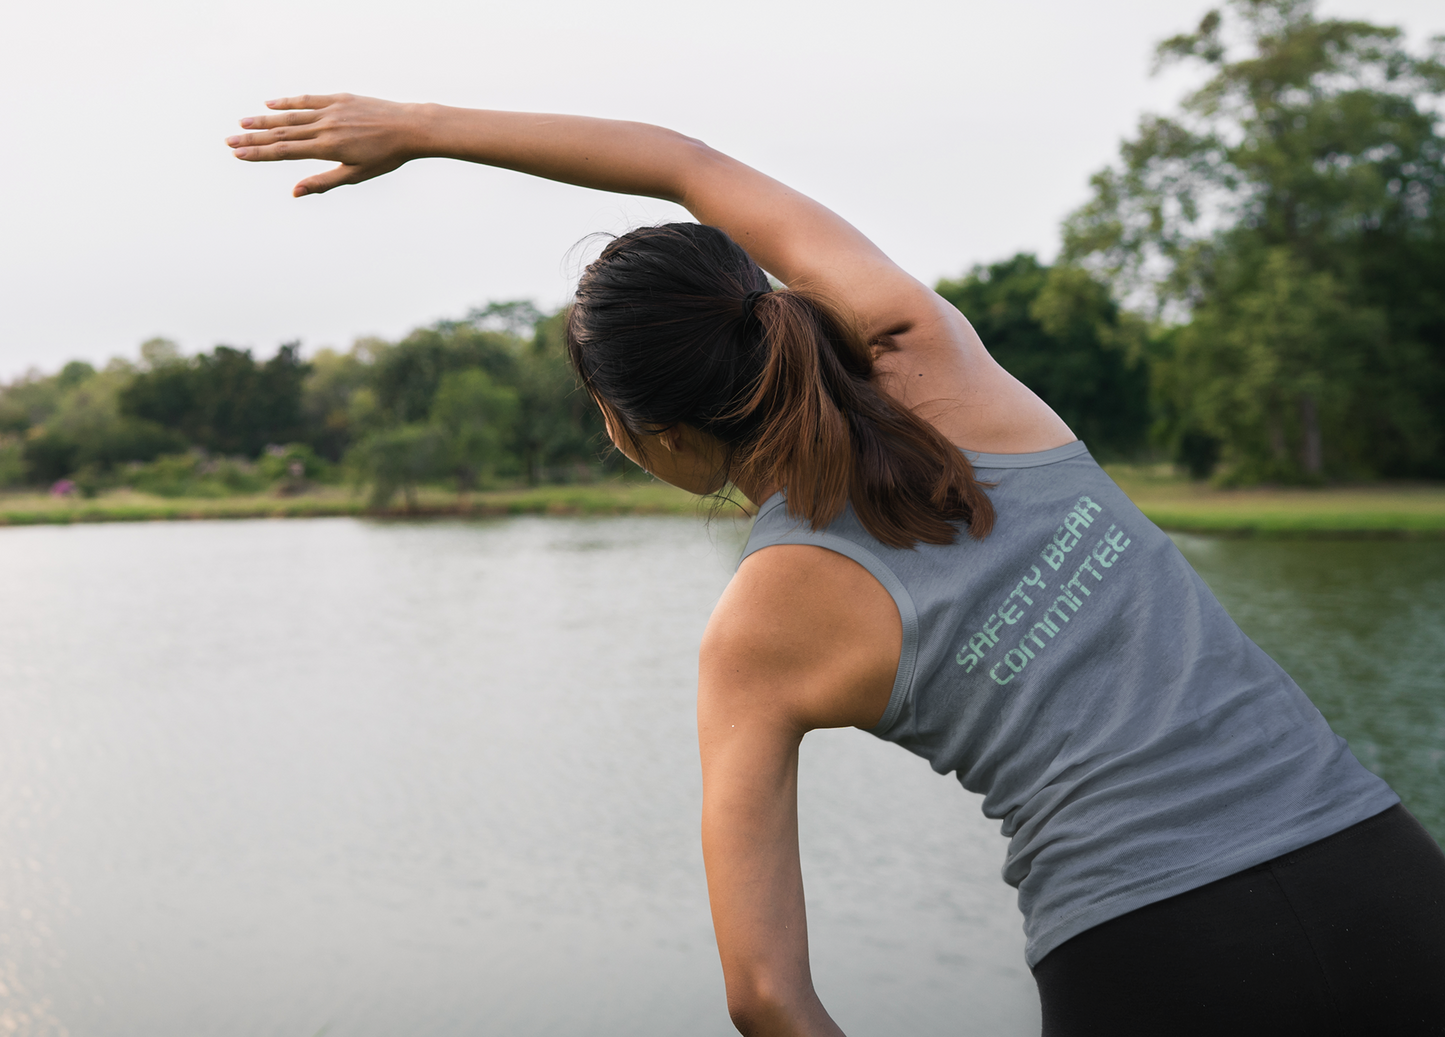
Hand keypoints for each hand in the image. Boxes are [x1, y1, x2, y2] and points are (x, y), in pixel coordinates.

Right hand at [226, 93, 423, 196]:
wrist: (410, 128)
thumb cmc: (386, 157)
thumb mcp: (356, 175)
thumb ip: (323, 182)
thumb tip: (295, 192)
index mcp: (327, 148)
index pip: (285, 152)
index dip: (259, 153)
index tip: (238, 154)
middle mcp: (325, 127)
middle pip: (281, 133)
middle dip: (253, 138)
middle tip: (228, 141)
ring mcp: (331, 110)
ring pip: (290, 116)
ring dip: (264, 119)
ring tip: (242, 122)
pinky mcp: (339, 98)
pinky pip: (307, 100)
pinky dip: (288, 102)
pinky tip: (270, 103)